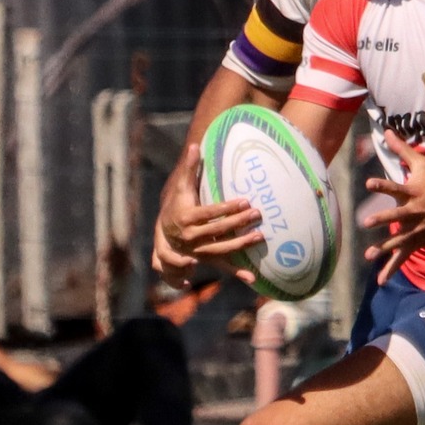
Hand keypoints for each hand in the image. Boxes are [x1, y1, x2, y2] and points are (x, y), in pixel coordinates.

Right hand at [153, 145, 260, 287]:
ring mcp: (198, 250)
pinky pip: (222, 266)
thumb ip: (188, 168)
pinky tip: (253, 278)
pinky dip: (236, 272)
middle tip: (257, 213)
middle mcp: (190, 237)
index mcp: (185, 218)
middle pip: (217, 230)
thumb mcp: (181, 187)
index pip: (208, 213)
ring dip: (241, 244)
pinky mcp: (207, 259)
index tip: (245, 201)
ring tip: (260, 236)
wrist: (165, 231)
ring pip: (221, 249)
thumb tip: (195, 146)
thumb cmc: (177, 204)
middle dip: (238, 222)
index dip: (226, 208)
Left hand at [364, 132, 424, 282]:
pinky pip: (402, 257)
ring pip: (399, 240)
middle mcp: (414, 212)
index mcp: (414, 193)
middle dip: (383, 219)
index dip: (383, 185)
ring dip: (385, 248)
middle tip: (366, 222)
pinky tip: (379, 281)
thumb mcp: (423, 165)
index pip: (396, 187)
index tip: (369, 182)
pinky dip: (391, 269)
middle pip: (397, 216)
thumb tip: (386, 130)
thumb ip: (402, 149)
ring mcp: (415, 229)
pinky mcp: (416, 242)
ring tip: (369, 255)